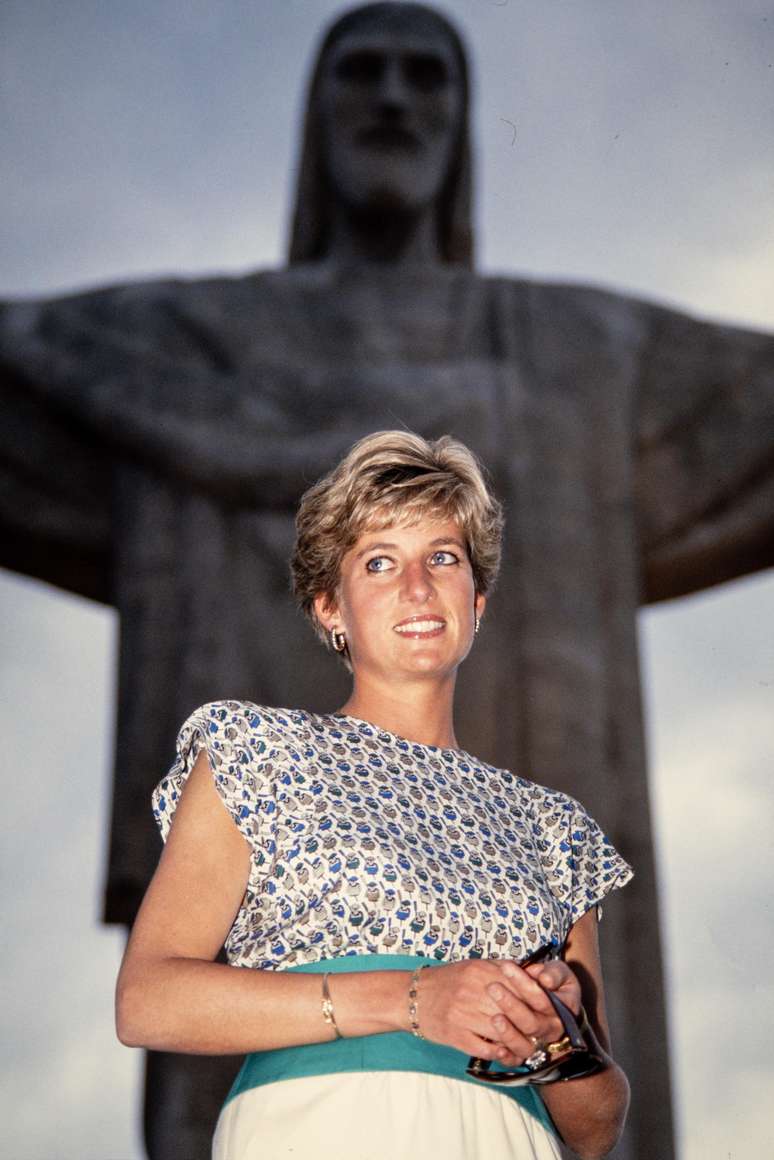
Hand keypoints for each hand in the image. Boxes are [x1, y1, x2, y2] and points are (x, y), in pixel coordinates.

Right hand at [408, 959, 563, 1063]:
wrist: (412, 996)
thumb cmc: (448, 981)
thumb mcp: (474, 967)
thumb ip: (502, 969)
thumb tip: (534, 974)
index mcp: (481, 971)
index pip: (519, 986)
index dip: (537, 1000)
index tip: (548, 1010)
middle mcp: (473, 991)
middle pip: (514, 1010)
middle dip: (530, 1023)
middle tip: (542, 1031)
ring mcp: (464, 1014)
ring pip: (503, 1031)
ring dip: (518, 1041)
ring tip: (528, 1044)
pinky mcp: (455, 1035)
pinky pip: (485, 1048)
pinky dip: (499, 1053)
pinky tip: (506, 1052)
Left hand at [483, 958, 581, 1065]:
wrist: (556, 1000)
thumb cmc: (554, 982)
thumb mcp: (559, 971)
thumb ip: (554, 972)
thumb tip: (545, 980)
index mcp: (563, 1009)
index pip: (542, 999)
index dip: (523, 984)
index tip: (506, 968)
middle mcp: (553, 1029)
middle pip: (531, 1023)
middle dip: (510, 1005)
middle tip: (492, 987)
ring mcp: (540, 1042)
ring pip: (524, 1044)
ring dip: (508, 1032)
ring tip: (493, 1017)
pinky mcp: (527, 1051)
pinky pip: (517, 1060)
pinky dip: (507, 1057)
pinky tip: (496, 1048)